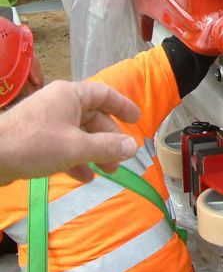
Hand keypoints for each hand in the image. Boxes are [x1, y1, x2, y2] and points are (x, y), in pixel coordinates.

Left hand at [0, 80, 139, 184]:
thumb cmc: (35, 144)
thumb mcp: (77, 147)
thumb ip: (108, 146)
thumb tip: (133, 146)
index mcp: (70, 95)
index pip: (104, 94)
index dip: (123, 106)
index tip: (137, 120)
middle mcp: (60, 104)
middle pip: (93, 117)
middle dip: (109, 139)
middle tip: (121, 158)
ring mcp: (46, 121)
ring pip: (79, 134)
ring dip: (95, 152)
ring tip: (107, 171)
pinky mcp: (35, 139)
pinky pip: (64, 145)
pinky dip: (76, 159)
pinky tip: (84, 177)